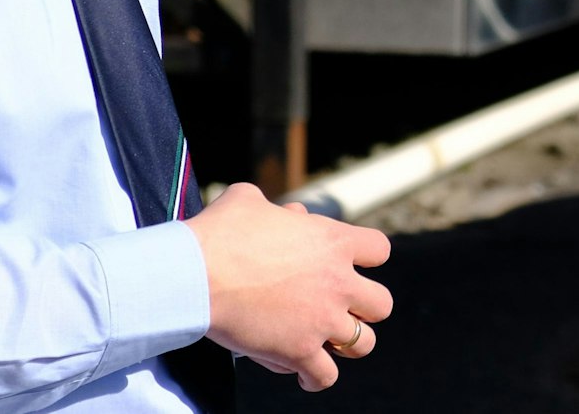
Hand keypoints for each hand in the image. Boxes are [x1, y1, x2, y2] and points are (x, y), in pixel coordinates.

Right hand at [182, 183, 391, 389]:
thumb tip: (285, 216)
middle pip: (382, 304)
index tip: (351, 265)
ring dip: (348, 344)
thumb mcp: (248, 200)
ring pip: (364, 344)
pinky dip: (316, 378)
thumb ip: (274, 209)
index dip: (367, 258)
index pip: (379, 249)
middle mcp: (338, 283)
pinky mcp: (299, 351)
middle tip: (340, 308)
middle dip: (365, 308)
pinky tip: (304, 374)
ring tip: (328, 343)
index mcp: (333, 242)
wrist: (196, 274)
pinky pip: (325, 376)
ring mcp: (322, 320)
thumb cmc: (220, 233)